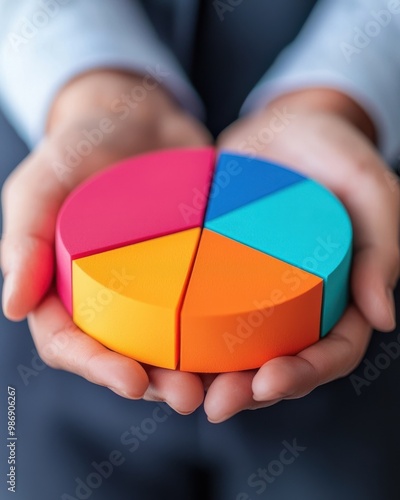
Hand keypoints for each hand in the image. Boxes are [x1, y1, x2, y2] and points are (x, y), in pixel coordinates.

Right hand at [1, 70, 211, 413]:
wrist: (138, 115)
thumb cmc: (82, 144)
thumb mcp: (45, 179)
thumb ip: (26, 236)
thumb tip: (13, 305)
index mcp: (64, 286)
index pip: (70, 342)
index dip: (97, 367)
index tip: (133, 382)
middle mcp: (109, 296)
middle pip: (126, 354)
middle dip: (156, 382)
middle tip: (190, 395)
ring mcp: (154, 286)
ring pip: (171, 343)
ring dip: (196, 370)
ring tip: (228, 384)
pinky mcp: (192, 271)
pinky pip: (208, 307)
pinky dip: (225, 330)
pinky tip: (250, 342)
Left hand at [204, 89, 399, 422]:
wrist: (283, 131)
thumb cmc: (332, 151)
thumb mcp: (368, 185)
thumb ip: (381, 245)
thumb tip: (383, 318)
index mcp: (341, 293)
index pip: (333, 349)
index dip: (306, 374)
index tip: (269, 383)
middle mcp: (299, 303)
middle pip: (280, 362)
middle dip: (251, 391)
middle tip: (217, 404)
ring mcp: (257, 293)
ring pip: (238, 350)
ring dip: (212, 378)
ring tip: (181, 391)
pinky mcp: (220, 276)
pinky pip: (202, 313)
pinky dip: (185, 337)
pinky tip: (158, 349)